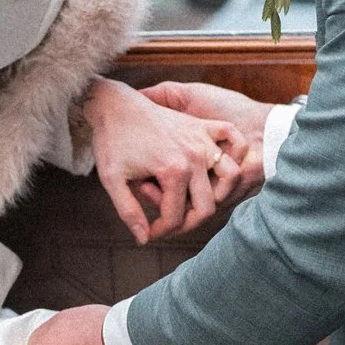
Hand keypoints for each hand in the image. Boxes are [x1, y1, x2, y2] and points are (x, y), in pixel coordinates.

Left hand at [80, 76, 254, 244]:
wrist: (114, 105)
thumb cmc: (110, 141)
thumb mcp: (112, 180)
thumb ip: (129, 212)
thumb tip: (143, 239)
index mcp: (173, 171)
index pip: (177, 217)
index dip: (162, 231)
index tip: (149, 232)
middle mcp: (194, 157)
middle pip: (206, 207)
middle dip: (185, 223)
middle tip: (167, 222)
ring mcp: (202, 140)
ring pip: (229, 178)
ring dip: (215, 195)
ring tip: (192, 201)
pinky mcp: (203, 126)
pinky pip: (232, 139)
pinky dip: (234, 154)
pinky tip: (215, 168)